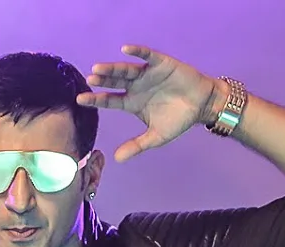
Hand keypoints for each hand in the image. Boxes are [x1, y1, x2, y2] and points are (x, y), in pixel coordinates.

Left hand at [77, 45, 220, 161]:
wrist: (203, 105)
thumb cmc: (178, 120)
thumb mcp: (156, 137)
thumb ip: (137, 145)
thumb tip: (117, 159)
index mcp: (131, 102)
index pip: (109, 100)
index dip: (95, 99)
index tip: (80, 98)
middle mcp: (135, 87)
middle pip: (114, 82)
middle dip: (102, 81)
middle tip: (89, 79)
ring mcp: (147, 74)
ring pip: (127, 70)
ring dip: (113, 68)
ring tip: (98, 68)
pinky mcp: (161, 64)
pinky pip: (148, 56)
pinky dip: (137, 52)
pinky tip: (125, 50)